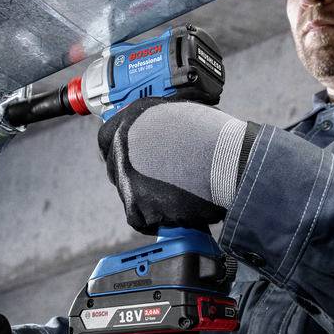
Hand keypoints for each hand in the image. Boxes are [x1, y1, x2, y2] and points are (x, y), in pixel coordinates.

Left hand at [98, 98, 256, 234]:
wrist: (226, 160)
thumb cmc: (214, 136)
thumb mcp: (178, 114)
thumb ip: (158, 124)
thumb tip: (156, 134)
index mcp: (131, 120)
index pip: (107, 139)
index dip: (119, 152)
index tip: (128, 160)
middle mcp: (122, 146)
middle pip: (117, 170)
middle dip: (136, 178)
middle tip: (161, 182)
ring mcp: (127, 177)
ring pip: (130, 195)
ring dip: (150, 199)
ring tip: (179, 192)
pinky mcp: (137, 205)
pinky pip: (141, 219)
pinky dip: (157, 219)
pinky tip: (177, 209)